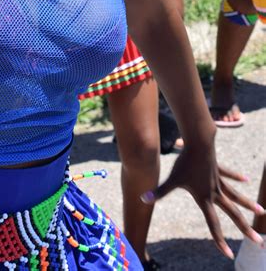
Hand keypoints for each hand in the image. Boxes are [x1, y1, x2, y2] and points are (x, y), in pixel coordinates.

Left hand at [141, 144, 264, 258]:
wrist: (198, 142)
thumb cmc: (185, 161)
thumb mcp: (172, 179)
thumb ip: (159, 192)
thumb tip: (143, 199)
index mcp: (205, 198)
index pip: (213, 225)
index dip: (219, 241)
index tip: (228, 255)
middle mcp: (215, 192)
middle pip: (233, 214)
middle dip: (245, 229)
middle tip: (259, 242)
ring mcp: (218, 180)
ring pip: (236, 196)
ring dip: (248, 204)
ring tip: (261, 211)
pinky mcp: (218, 169)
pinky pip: (229, 176)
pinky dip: (237, 178)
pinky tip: (246, 180)